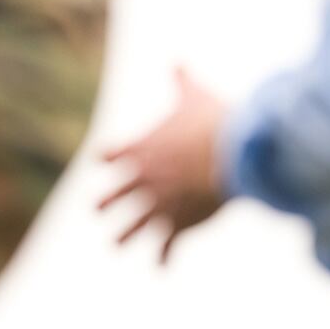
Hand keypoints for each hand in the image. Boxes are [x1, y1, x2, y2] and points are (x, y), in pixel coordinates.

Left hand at [99, 69, 227, 261]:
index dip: (107, 157)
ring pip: (131, 228)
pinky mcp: (177, 225)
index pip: (109, 155)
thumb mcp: (194, 96)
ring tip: (116, 243)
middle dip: (105, 203)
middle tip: (97, 209)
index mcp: (139, 150)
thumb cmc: (213, 122)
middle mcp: (141, 182)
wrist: (232, 156)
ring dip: (123, 236)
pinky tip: (162, 268)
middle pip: (112, 197)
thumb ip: (181, 80)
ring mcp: (157, 206)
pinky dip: (164, 258)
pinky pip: (166, 247)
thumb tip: (176, 61)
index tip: (103, 159)